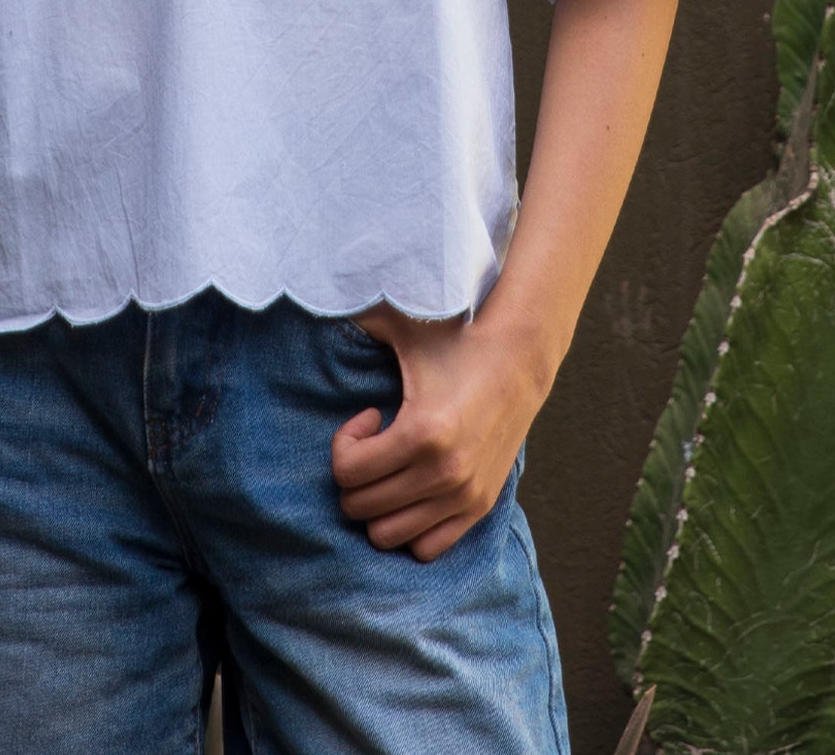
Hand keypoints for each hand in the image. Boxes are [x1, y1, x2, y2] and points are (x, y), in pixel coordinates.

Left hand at [329, 304, 550, 562]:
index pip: (348, 473)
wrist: (520, 357)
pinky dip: (409, 524)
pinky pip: (427, 547)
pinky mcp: (480, 507)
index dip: (344, 444)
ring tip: (394, 462)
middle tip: (376, 439)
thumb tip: (314, 286)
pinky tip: (415, 482)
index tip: (366, 416)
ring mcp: (465, 496)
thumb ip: (356, 314)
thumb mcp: (402, 326)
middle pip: (362, 508)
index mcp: (422, 433)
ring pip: (389, 535)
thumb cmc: (454, 339)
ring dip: (379, 501)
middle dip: (356, 473)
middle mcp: (445, 474)